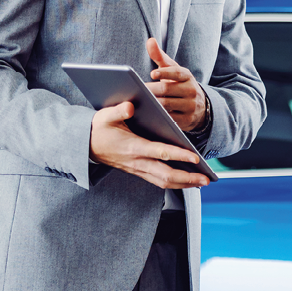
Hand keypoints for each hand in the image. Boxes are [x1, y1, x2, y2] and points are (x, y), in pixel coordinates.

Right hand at [89, 100, 209, 189]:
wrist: (85, 145)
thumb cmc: (98, 128)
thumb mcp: (104, 116)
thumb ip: (119, 111)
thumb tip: (132, 106)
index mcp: (132, 147)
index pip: (160, 152)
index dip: (178, 155)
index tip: (195, 157)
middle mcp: (137, 162)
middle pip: (166, 175)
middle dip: (187, 178)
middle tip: (206, 178)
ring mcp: (138, 169)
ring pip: (164, 181)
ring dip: (184, 184)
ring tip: (202, 182)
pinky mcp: (138, 171)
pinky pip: (159, 181)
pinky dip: (175, 183)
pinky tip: (187, 181)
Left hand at [145, 38, 207, 132]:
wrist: (199, 107)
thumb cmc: (179, 84)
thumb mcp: (173, 70)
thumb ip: (160, 56)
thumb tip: (150, 40)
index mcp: (187, 76)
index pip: (176, 72)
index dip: (165, 73)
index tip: (152, 74)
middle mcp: (191, 90)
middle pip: (167, 90)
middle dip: (151, 90)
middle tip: (135, 90)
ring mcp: (190, 106)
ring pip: (167, 105)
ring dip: (152, 103)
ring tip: (138, 101)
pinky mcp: (186, 120)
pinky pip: (169, 119)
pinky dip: (158, 116)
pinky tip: (146, 114)